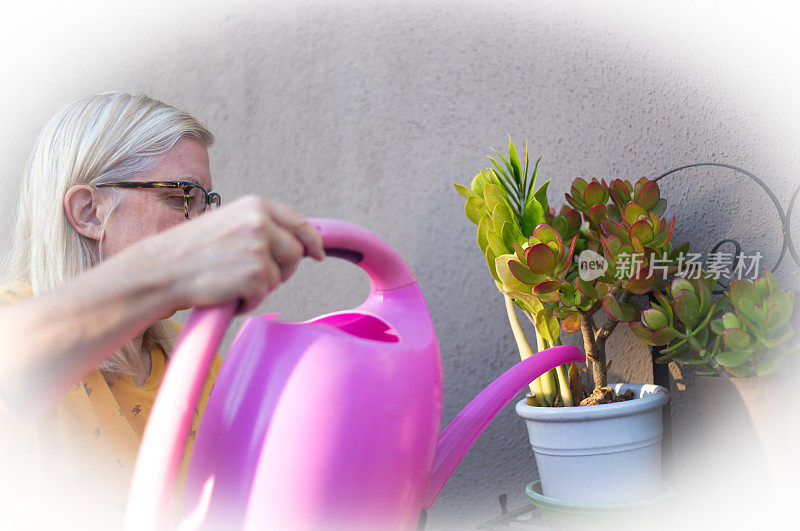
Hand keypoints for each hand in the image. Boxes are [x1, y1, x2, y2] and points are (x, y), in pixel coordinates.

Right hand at [136, 195, 324, 313]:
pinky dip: (248, 302)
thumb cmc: (190, 252)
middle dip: (283, 269)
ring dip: (261, 286)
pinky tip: (226, 294)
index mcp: (255, 206)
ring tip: (231, 283)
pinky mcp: (256, 275)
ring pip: (281, 276)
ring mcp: (259, 248)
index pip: (298, 222)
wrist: (161, 271)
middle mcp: (260, 222)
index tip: (317, 254)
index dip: (311, 240)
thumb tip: (295, 242)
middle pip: (295, 252)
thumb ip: (259, 227)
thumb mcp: (228, 224)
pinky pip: (264, 295)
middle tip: (258, 279)